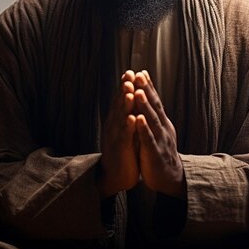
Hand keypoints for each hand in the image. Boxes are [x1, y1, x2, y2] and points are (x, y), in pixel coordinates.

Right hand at [97, 70, 138, 197]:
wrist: (115, 176)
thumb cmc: (123, 151)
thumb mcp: (125, 129)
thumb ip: (128, 114)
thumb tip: (134, 97)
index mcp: (117, 121)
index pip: (121, 100)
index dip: (125, 86)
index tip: (131, 72)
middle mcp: (114, 126)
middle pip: (119, 105)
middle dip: (124, 89)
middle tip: (128, 74)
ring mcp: (116, 138)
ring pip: (121, 118)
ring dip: (125, 104)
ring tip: (129, 91)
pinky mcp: (120, 150)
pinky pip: (124, 137)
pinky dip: (128, 127)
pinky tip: (132, 118)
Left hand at [133, 71, 185, 198]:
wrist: (170, 179)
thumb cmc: (160, 153)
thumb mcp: (158, 133)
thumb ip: (153, 118)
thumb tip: (145, 100)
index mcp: (162, 123)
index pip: (155, 102)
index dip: (148, 87)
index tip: (141, 72)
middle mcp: (163, 128)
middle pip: (155, 106)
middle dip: (146, 90)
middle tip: (139, 75)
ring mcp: (160, 140)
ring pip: (152, 120)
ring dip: (145, 106)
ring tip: (138, 92)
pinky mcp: (155, 153)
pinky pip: (148, 140)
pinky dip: (143, 129)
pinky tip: (138, 120)